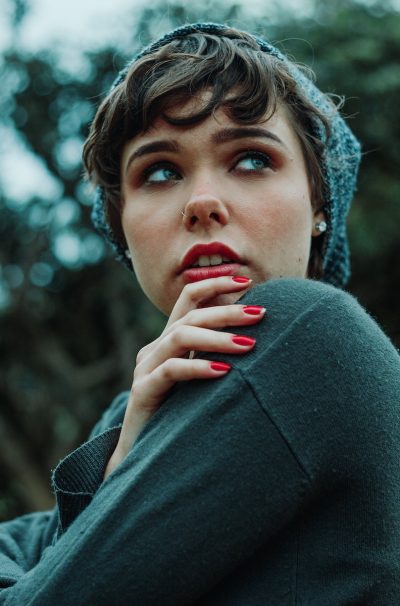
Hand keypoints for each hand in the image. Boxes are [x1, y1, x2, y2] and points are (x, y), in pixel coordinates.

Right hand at [104, 276, 264, 478]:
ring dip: (217, 338)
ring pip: (180, 337)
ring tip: (249, 345)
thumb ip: (217, 355)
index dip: (215, 283)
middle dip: (228, 312)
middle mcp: (155, 348)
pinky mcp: (143, 391)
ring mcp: (146, 368)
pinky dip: (198, 367)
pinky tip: (224, 372)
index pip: (189, 298)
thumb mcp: (201, 379)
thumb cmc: (181, 415)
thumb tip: (257, 335)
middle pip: (191, 316)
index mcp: (169, 340)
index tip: (247, 280)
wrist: (145, 454)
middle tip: (260, 314)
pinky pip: (171, 371)